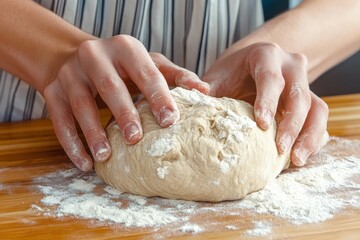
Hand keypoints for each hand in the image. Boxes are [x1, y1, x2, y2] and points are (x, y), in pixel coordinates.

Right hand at [43, 35, 208, 170]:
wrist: (73, 56)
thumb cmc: (121, 65)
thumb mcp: (147, 63)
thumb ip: (174, 76)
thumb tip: (205, 91)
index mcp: (125, 48)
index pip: (146, 72)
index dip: (159, 96)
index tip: (170, 121)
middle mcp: (95, 55)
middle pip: (110, 86)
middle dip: (124, 113)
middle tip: (136, 139)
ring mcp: (70, 74)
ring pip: (80, 105)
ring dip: (93, 133)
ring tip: (107, 156)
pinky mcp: (52, 91)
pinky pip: (60, 120)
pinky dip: (72, 144)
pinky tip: (85, 162)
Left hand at [203, 42, 328, 165]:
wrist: (251, 66)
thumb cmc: (231, 73)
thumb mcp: (218, 77)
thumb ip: (208, 89)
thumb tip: (196, 99)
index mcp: (266, 55)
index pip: (271, 78)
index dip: (268, 102)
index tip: (262, 125)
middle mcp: (291, 66)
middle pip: (299, 96)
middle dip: (291, 124)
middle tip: (280, 149)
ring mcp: (305, 83)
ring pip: (317, 108)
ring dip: (309, 136)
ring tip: (296, 160)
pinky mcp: (311, 100)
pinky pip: (320, 119)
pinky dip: (314, 138)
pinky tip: (302, 155)